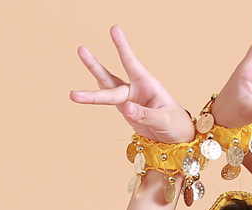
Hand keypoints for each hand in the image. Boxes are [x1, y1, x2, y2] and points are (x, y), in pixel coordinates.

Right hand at [69, 25, 195, 143]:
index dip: (123, 46)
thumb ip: (146, 114)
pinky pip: (110, 104)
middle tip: (80, 49)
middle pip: (112, 81)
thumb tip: (126, 108)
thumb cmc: (176, 124)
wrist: (178, 138)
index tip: (114, 28)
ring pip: (107, 91)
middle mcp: (136, 89)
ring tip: (73, 93)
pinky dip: (97, 100)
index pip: (132, 62)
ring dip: (90, 91)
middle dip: (95, 67)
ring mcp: (129, 100)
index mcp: (148, 84)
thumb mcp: (165, 119)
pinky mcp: (127, 112)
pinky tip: (84, 96)